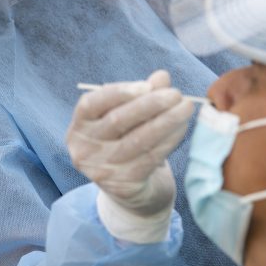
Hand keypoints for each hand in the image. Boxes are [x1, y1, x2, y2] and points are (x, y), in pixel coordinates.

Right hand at [66, 70, 192, 239]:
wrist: (129, 189)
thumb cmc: (126, 140)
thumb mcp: (128, 116)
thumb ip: (142, 94)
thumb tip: (162, 77)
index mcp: (79, 126)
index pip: (91, 104)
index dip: (119, 92)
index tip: (147, 85)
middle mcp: (84, 149)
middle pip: (117, 120)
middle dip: (150, 104)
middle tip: (176, 94)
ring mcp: (102, 170)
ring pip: (139, 139)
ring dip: (167, 121)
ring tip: (186, 107)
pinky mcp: (124, 185)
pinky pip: (151, 157)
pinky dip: (170, 139)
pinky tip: (182, 127)